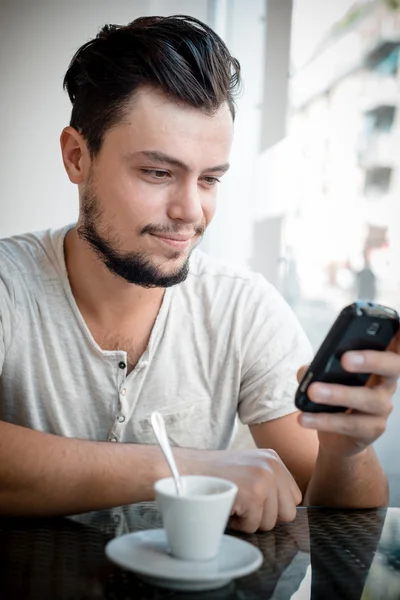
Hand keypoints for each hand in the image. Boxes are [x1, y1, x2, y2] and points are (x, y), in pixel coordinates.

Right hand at [204, 449, 301, 532]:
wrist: (184, 470)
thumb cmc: (212, 475)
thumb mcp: (247, 468)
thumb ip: (268, 483)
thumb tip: (286, 511)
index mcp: (273, 459)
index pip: (293, 498)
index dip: (273, 507)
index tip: (252, 501)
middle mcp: (272, 465)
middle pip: (288, 513)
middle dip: (264, 516)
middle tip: (242, 504)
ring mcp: (264, 478)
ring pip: (270, 523)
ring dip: (248, 520)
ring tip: (231, 502)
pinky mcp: (254, 494)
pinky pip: (252, 526)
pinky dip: (236, 524)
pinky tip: (225, 506)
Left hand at [297, 331, 399, 456]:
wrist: (338, 437)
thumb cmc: (336, 397)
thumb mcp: (327, 376)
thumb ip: (319, 367)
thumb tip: (308, 370)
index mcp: (379, 362)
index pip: (396, 345)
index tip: (397, 321)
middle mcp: (387, 382)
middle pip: (392, 367)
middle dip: (371, 360)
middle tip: (345, 359)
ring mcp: (382, 408)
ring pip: (366, 399)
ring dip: (338, 394)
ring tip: (313, 391)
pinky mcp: (371, 430)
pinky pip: (349, 424)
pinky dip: (323, 420)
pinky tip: (303, 417)